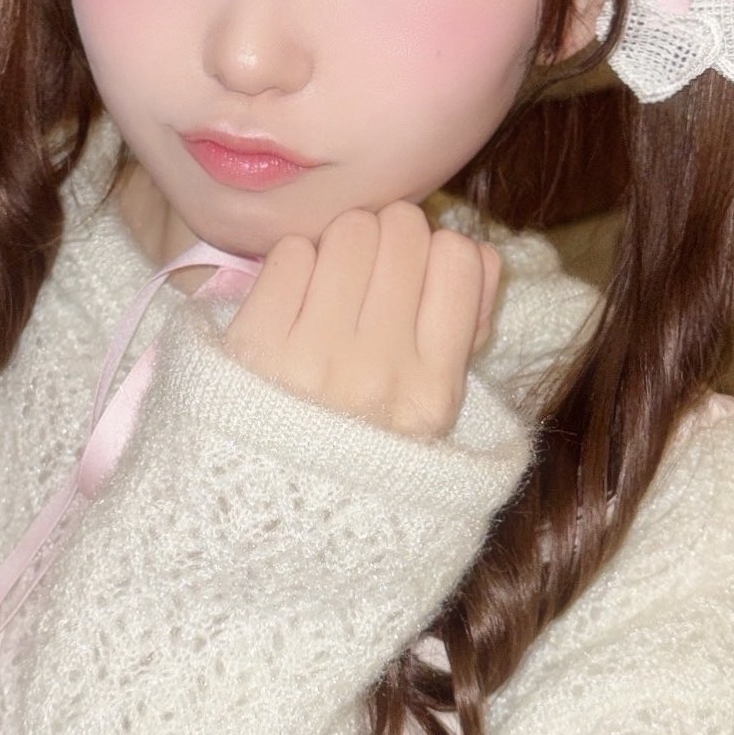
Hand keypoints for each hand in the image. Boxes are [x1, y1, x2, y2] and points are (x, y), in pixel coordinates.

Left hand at [223, 204, 501, 439]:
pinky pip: (292, 251)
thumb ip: (466, 328)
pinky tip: (295, 302)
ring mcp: (314, 355)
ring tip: (332, 287)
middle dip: (389, 238)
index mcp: (433, 390)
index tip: (418, 275)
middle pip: (402, 229)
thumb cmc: (357, 447)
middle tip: (370, 274)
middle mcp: (378, 371)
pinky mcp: (256, 342)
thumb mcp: (432, 411)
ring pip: (348, 231)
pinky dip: (296, 265)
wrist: (269, 505)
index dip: (438, 251)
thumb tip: (476, 250)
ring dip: (341, 247)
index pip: (458, 258)